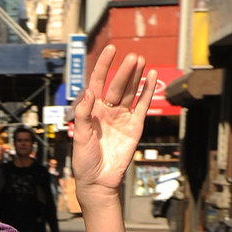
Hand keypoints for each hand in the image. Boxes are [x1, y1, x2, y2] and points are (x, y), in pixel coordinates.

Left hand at [71, 45, 156, 197]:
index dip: (103, 65)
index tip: (111, 50)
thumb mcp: (80, 137)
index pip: (98, 82)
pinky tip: (151, 76)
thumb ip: (84, 114)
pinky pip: (142, 106)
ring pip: (130, 92)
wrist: (98, 181)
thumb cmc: (84, 160)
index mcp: (92, 110)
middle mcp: (107, 110)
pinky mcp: (134, 127)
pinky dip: (147, 92)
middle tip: (133, 57)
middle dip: (124, 71)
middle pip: (117, 85)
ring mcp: (122, 117)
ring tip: (141, 60)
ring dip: (135, 77)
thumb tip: (89, 91)